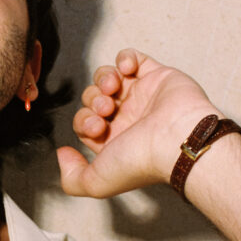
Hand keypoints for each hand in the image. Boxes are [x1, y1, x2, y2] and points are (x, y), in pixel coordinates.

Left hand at [56, 49, 219, 197]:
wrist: (177, 138)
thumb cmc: (141, 160)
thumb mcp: (96, 182)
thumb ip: (72, 178)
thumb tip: (63, 155)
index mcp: (114, 141)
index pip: (85, 122)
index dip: (83, 120)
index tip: (96, 127)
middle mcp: (127, 119)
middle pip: (92, 98)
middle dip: (93, 100)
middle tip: (107, 109)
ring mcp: (141, 96)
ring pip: (107, 77)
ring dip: (103, 78)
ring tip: (113, 88)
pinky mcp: (157, 76)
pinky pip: (132, 58)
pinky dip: (124, 59)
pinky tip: (127, 71)